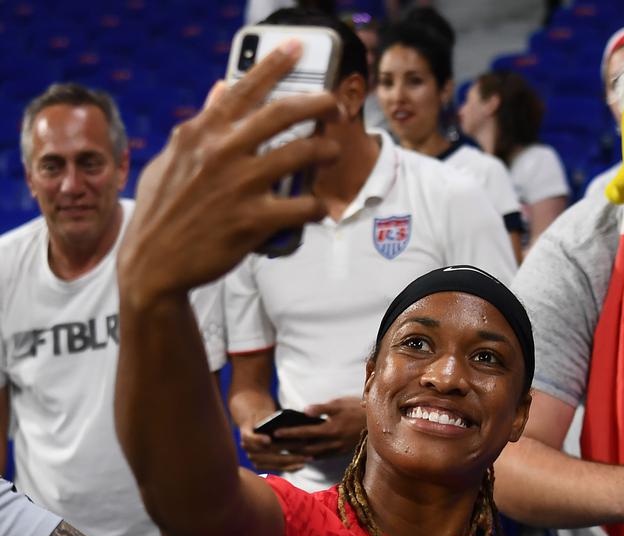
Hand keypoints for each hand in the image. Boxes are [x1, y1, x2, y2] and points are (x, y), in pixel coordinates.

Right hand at [117, 40, 341, 304]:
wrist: (153, 263)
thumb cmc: (163, 209)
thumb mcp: (172, 159)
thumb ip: (200, 124)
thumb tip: (220, 89)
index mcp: (200, 134)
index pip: (241, 88)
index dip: (273, 65)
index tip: (297, 47)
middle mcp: (221, 153)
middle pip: (282, 114)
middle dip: (317, 103)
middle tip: (334, 103)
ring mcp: (239, 186)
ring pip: (301, 155)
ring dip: (326, 150)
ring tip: (333, 150)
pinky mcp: (254, 221)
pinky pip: (304, 207)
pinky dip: (317, 206)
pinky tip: (319, 207)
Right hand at [238, 415, 311, 472]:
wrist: (257, 427)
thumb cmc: (265, 419)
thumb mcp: (267, 416)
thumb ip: (273, 420)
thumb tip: (291, 424)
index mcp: (245, 434)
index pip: (250, 438)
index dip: (258, 439)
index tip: (268, 439)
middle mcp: (247, 449)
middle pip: (267, 451)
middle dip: (285, 448)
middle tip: (302, 445)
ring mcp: (253, 459)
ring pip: (273, 462)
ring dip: (292, 460)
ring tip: (307, 457)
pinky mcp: (261, 466)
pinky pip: (277, 468)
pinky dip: (290, 467)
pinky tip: (302, 465)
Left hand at [273, 397, 365, 459]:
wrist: (380, 422)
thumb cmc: (358, 408)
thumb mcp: (340, 403)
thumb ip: (322, 408)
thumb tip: (304, 411)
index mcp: (331, 429)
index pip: (305, 432)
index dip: (289, 433)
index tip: (275, 433)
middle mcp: (333, 442)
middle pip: (305, 447)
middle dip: (288, 446)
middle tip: (273, 445)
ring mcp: (337, 450)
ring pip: (312, 454)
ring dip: (297, 453)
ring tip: (283, 450)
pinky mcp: (341, 452)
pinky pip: (322, 457)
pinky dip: (310, 456)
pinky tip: (303, 453)